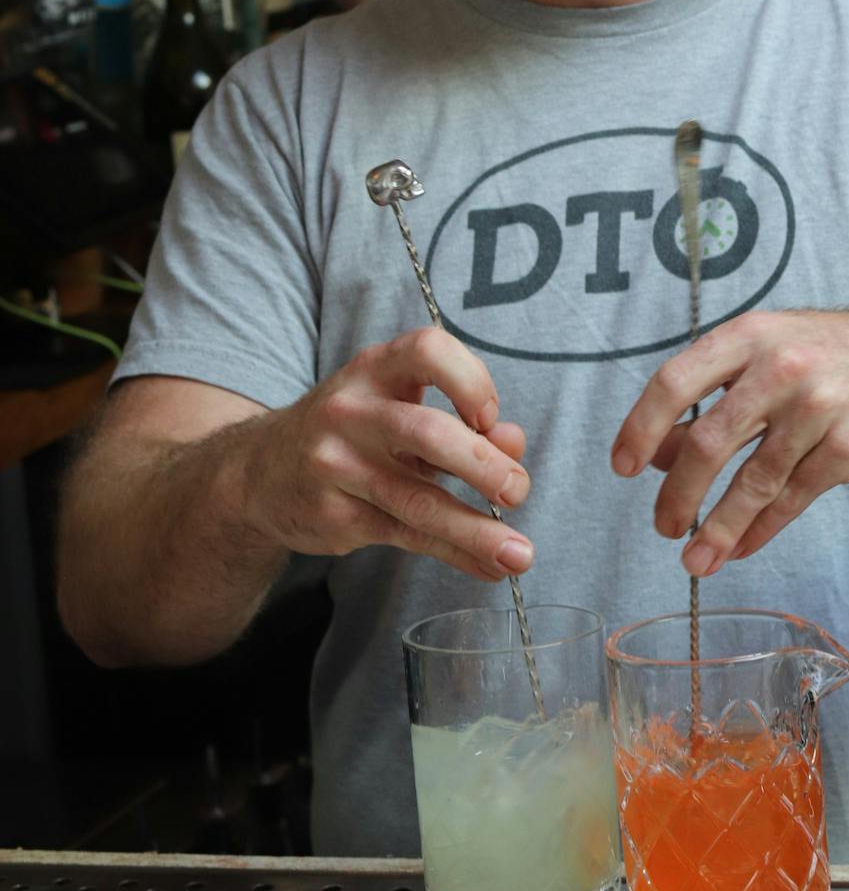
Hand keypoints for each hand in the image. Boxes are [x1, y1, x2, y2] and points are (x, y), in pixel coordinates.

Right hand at [242, 329, 533, 580]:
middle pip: (428, 432)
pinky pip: (406, 535)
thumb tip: (514, 444)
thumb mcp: (398, 407)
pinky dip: (455, 553)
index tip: (491, 416)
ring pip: (417, 500)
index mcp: (375, 368)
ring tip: (519, 553)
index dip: (472, 380)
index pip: (429, 351)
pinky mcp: (335, 515)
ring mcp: (338, 465)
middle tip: (518, 489)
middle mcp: (351, 410)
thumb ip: (459, 419)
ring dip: (476, 529)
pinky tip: (489, 566)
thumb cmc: (352, 430)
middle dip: (483, 463)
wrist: (259, 471)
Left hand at [611, 306, 848, 574]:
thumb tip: (659, 451)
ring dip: (717, 528)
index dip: (641, 427)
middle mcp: (780, 367)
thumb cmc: (834, 353)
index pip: (675, 380)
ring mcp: (818, 409)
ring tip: (693, 559)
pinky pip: (791, 500)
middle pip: (709, 441)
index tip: (622, 466)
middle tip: (662, 525)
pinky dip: (759, 530)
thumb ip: (714, 394)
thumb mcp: (768, 352)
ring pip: (752, 482)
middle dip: (677, 494)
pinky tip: (741, 547)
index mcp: (749, 335)